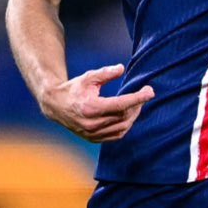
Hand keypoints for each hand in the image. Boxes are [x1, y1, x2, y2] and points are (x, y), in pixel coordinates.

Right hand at [39, 63, 153, 143]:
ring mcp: (93, 134)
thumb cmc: (74, 89)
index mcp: (91, 108)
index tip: (150, 91)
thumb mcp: (88, 77)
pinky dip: (125, 126)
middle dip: (137, 105)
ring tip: (137, 104)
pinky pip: (116, 135)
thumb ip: (106, 73)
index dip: (138, 98)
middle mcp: (93, 124)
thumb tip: (122, 68)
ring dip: (133, 116)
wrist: (56, 106)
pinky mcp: (94, 138)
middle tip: (144, 94)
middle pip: (124, 116)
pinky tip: (128, 116)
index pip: (121, 105)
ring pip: (122, 127)